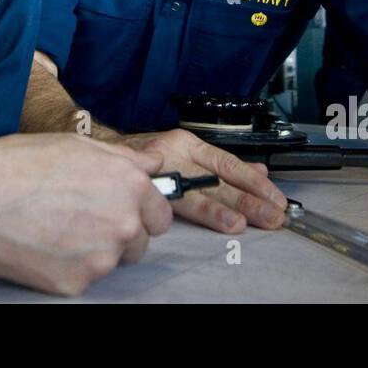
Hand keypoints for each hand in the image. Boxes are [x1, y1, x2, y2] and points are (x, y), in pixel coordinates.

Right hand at [0, 134, 172, 294]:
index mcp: (130, 185)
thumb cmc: (20, 165)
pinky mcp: (78, 283)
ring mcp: (102, 257)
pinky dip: (67, 267)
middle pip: (141, 241)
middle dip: (120, 233)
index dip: (140, 210)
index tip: (121, 210)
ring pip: (113, 261)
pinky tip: (42, 245)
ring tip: (56, 229)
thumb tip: (153, 166)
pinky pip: (83, 278)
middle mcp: (124, 223)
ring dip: (95, 251)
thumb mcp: (77, 146)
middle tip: (82, 220)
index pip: (161, 213)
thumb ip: (124, 158)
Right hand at [121, 128, 287, 232]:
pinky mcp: (140, 185)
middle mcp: (174, 153)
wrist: (93, 150)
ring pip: (195, 193)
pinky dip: (194, 216)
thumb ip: (218, 163)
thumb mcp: (182, 149)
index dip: (253, 182)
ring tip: (243, 224)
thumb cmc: (138, 155)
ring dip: (222, 211)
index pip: (227, 162)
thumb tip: (258, 171)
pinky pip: (170, 205)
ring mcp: (156, 170)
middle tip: (272, 217)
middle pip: (216, 179)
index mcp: (186, 143)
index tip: (275, 197)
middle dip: (247, 201)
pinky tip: (208, 223)